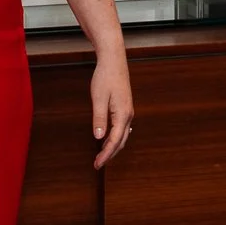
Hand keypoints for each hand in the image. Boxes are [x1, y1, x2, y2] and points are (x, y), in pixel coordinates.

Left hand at [89, 49, 134, 169]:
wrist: (114, 60)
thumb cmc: (105, 77)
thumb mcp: (98, 98)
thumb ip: (99, 118)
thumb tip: (98, 137)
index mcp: (122, 114)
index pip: (115, 141)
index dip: (106, 154)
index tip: (97, 164)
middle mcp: (128, 115)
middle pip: (121, 141)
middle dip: (109, 154)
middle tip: (97, 164)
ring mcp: (128, 111)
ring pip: (123, 135)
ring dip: (113, 147)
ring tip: (102, 155)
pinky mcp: (125, 107)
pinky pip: (123, 128)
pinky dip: (116, 137)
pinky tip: (110, 139)